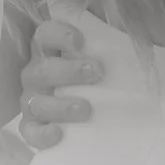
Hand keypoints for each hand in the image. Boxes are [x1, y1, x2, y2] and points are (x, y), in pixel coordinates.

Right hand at [17, 15, 100, 148]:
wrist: (94, 114)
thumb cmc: (101, 75)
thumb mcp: (107, 53)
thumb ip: (111, 42)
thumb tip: (134, 30)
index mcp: (50, 50)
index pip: (45, 35)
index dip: (59, 35)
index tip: (80, 42)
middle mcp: (36, 74)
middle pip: (42, 69)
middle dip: (69, 71)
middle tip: (97, 73)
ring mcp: (32, 101)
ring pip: (36, 102)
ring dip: (60, 105)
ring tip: (86, 109)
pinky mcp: (32, 127)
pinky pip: (29, 132)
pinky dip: (42, 134)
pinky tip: (58, 134)